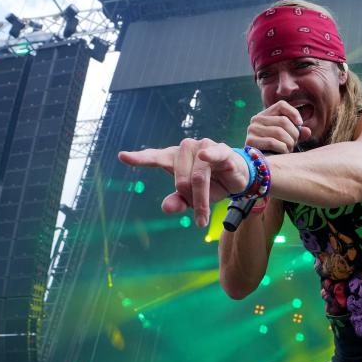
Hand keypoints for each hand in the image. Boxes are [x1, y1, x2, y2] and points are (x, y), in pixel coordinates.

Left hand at [118, 138, 249, 226]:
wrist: (239, 179)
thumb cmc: (212, 184)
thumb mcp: (193, 198)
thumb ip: (178, 202)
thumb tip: (166, 207)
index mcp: (174, 158)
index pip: (154, 157)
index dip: (138, 158)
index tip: (122, 157)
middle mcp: (186, 149)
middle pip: (180, 179)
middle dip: (189, 199)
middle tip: (199, 211)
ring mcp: (204, 147)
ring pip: (197, 177)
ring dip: (201, 199)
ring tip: (204, 214)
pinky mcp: (222, 150)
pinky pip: (215, 155)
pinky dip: (211, 156)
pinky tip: (206, 155)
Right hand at [246, 100, 312, 153]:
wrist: (260, 165)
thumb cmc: (276, 150)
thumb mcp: (288, 138)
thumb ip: (298, 133)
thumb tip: (307, 131)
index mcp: (265, 115)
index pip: (281, 105)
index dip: (294, 113)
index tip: (300, 124)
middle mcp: (256, 119)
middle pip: (283, 120)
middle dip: (294, 134)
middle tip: (294, 143)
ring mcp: (252, 129)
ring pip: (279, 132)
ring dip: (289, 143)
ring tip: (289, 149)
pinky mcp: (250, 141)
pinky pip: (272, 142)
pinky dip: (282, 149)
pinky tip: (283, 153)